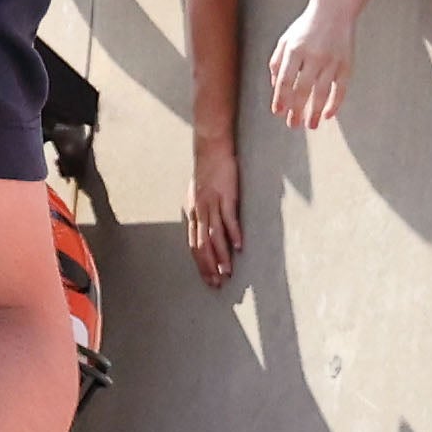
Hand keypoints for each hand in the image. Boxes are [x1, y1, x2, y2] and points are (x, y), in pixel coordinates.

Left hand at [182, 133, 243, 290]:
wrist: (211, 148)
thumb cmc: (208, 172)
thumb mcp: (199, 196)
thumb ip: (203, 214)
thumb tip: (206, 232)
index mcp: (193, 213)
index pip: (194, 246)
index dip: (201, 265)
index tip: (209, 280)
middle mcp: (199, 211)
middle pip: (202, 245)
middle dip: (210, 267)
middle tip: (218, 283)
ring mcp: (212, 204)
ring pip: (214, 236)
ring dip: (221, 256)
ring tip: (227, 272)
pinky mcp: (226, 195)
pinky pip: (229, 219)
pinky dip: (233, 234)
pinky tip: (238, 247)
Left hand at [266, 0, 357, 137]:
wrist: (334, 9)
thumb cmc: (306, 28)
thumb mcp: (286, 40)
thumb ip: (277, 63)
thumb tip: (276, 90)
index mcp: (294, 50)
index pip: (285, 81)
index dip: (280, 99)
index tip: (278, 113)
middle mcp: (312, 56)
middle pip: (302, 90)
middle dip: (296, 111)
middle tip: (293, 125)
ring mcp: (331, 60)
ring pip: (322, 93)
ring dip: (315, 112)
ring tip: (310, 125)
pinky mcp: (346, 64)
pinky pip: (340, 89)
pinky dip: (335, 104)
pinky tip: (328, 115)